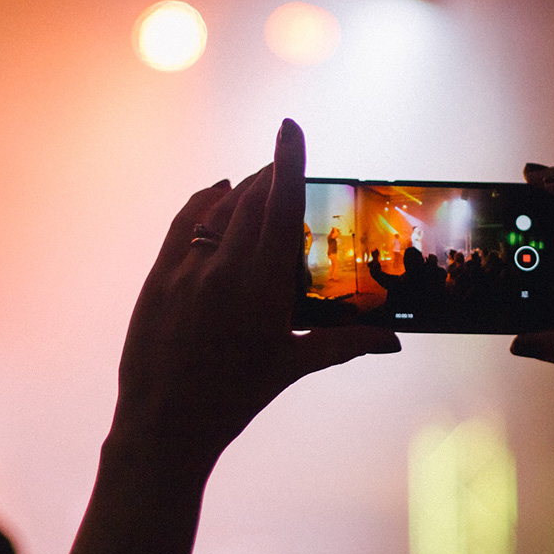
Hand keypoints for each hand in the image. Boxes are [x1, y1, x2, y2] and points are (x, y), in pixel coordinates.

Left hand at [112, 120, 399, 464]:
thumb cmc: (234, 399)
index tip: (290, 127)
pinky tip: (218, 193)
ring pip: (218, 209)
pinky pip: (185, 222)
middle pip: (251, 200)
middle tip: (287, 163)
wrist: (163, 426)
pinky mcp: (159, 276)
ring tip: (261, 183)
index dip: (287, 162)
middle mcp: (222, 269)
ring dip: (243, 190)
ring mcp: (185, 269)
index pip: (278, 208)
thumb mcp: (291, 366)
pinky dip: (204, 202)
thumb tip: (395, 340)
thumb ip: (346, 343)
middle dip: (272, 176)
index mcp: (261, 287)